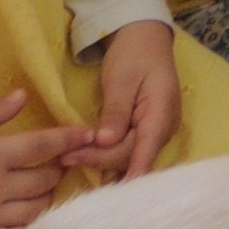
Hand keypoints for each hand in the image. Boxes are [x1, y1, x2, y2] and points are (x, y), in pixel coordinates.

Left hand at [74, 21, 180, 184]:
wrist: (144, 39)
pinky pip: (127, 150)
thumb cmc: (134, 54)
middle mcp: (162, 128)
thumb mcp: (121, 78)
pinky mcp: (143, 132)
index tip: (111, 189)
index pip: (146, 148)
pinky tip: (88, 162)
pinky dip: (107, 156)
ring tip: (69, 160)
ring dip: (101, 160)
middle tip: (65, 157)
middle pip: (131, 154)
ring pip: (128, 156)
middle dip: (99, 159)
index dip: (130, 170)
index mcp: (162, 112)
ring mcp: (154, 132)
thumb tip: (106, 141)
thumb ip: (115, 110)